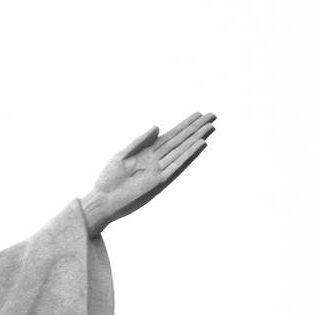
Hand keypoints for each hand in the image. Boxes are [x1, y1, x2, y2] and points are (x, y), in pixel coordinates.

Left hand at [81, 111, 215, 234]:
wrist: (102, 201)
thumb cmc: (108, 179)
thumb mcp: (121, 156)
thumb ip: (138, 142)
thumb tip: (157, 127)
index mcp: (146, 152)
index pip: (170, 135)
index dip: (184, 125)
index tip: (198, 114)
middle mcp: (156, 159)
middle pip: (180, 140)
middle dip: (195, 128)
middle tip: (212, 115)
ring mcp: (159, 170)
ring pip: (181, 150)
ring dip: (195, 138)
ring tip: (209, 127)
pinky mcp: (158, 181)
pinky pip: (176, 166)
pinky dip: (188, 155)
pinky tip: (199, 144)